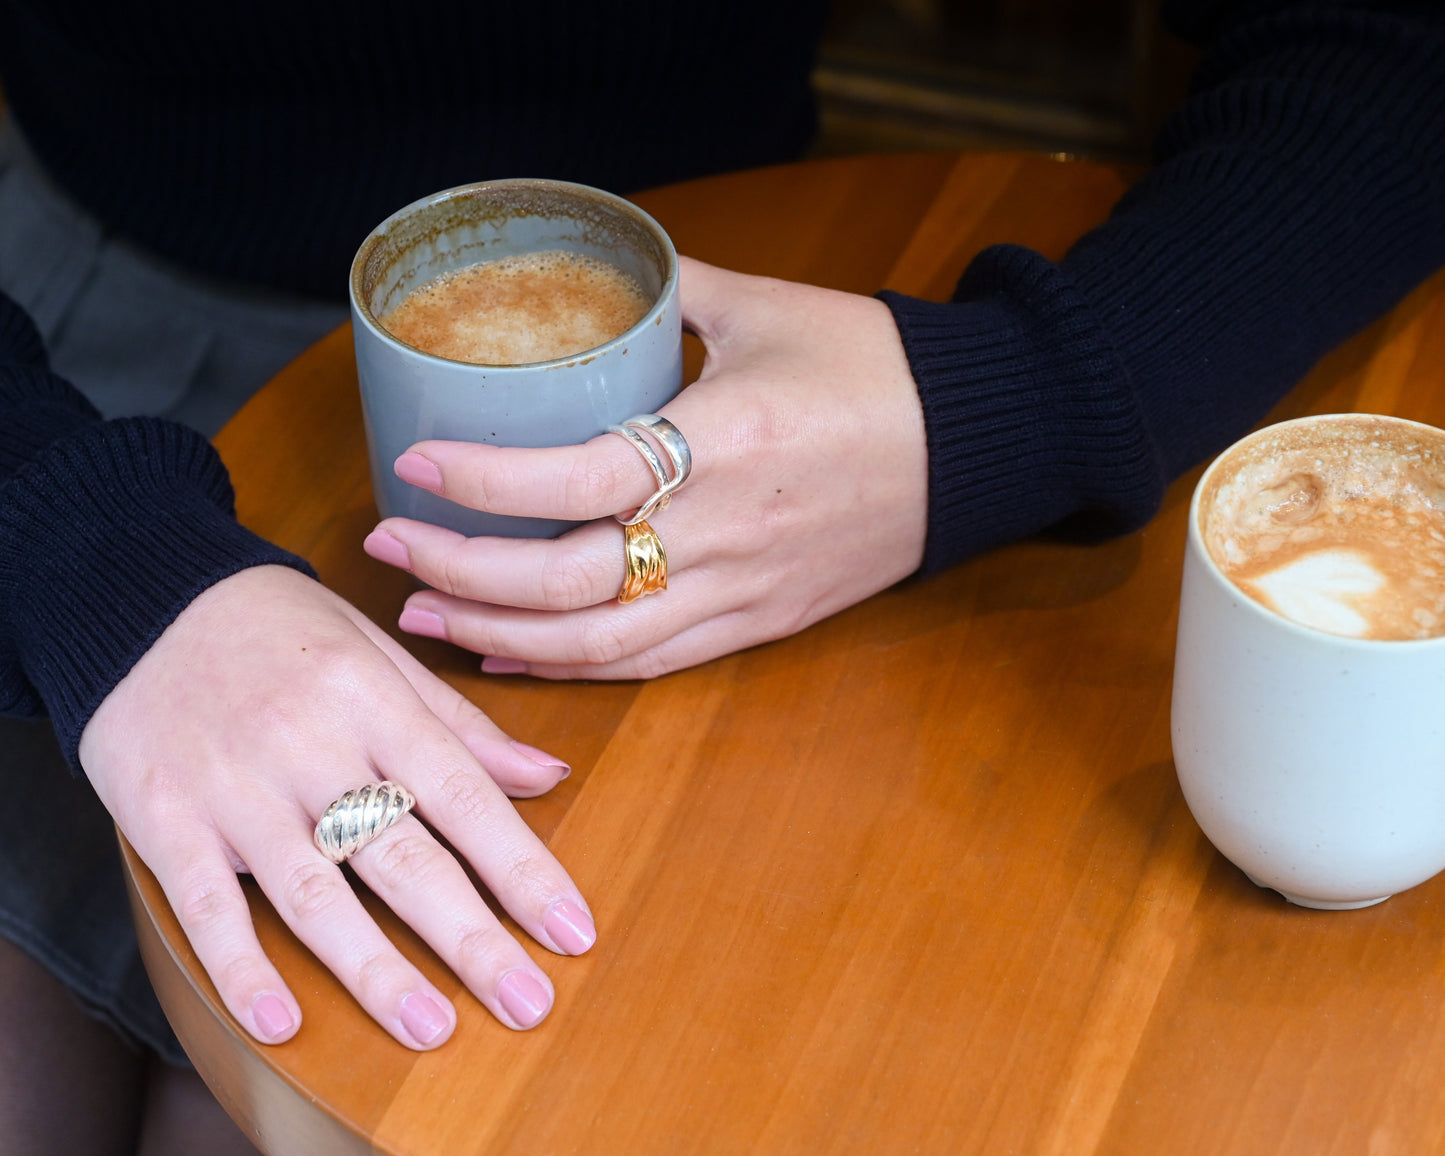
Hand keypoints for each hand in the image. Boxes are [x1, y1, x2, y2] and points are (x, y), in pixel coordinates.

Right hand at [78, 565, 593, 1049]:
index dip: (524, 869)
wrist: (140, 596)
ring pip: (315, 891)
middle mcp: (311, 744)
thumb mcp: (379, 650)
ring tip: (432, 1029)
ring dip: (375, 970)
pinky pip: (205, 903)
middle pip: (402, 855)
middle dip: (471, 939)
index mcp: (374, 699)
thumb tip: (548, 776)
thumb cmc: (279, 626)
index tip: (572, 931)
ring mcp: (236, 785)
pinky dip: (240, 965)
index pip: (465, 796)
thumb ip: (461, 725)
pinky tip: (280, 1020)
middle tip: (525, 1002)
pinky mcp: (166, 816)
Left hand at [362, 256, 927, 677]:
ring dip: (498, 636)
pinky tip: (511, 654)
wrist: (976, 445)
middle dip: (460, 575)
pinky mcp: (761, 624)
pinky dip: (571, 668)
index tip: (412, 467)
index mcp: (723, 445)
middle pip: (567, 587)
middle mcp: (724, 535)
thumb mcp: (765, 308)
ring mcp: (743, 591)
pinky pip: (651, 666)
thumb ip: (667, 292)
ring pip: (600, 646)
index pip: (577, 482)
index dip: (483, 483)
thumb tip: (593, 272)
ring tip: (425, 614)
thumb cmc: (876, 367)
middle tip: (388, 549)